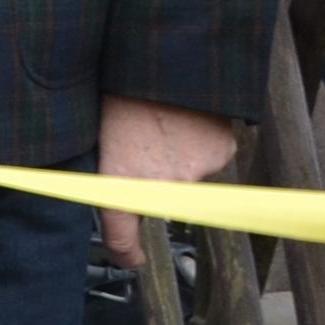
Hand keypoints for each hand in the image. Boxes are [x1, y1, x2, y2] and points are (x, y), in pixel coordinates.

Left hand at [97, 94, 241, 265]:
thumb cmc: (122, 93)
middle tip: (143, 141)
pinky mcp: (223, 153)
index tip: (132, 261)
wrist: (162, 64)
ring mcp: (199, 172)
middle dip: (155, 177)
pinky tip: (186, 119)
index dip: (126, 251)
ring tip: (162, 123)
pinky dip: (201, 143)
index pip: (122, 233)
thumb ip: (108, 170)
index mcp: (124, 183)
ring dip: (179, 157)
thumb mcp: (101, 135)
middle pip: (162, 196)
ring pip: (189, 175)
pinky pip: (211, 156)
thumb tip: (110, 185)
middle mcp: (165, 187)